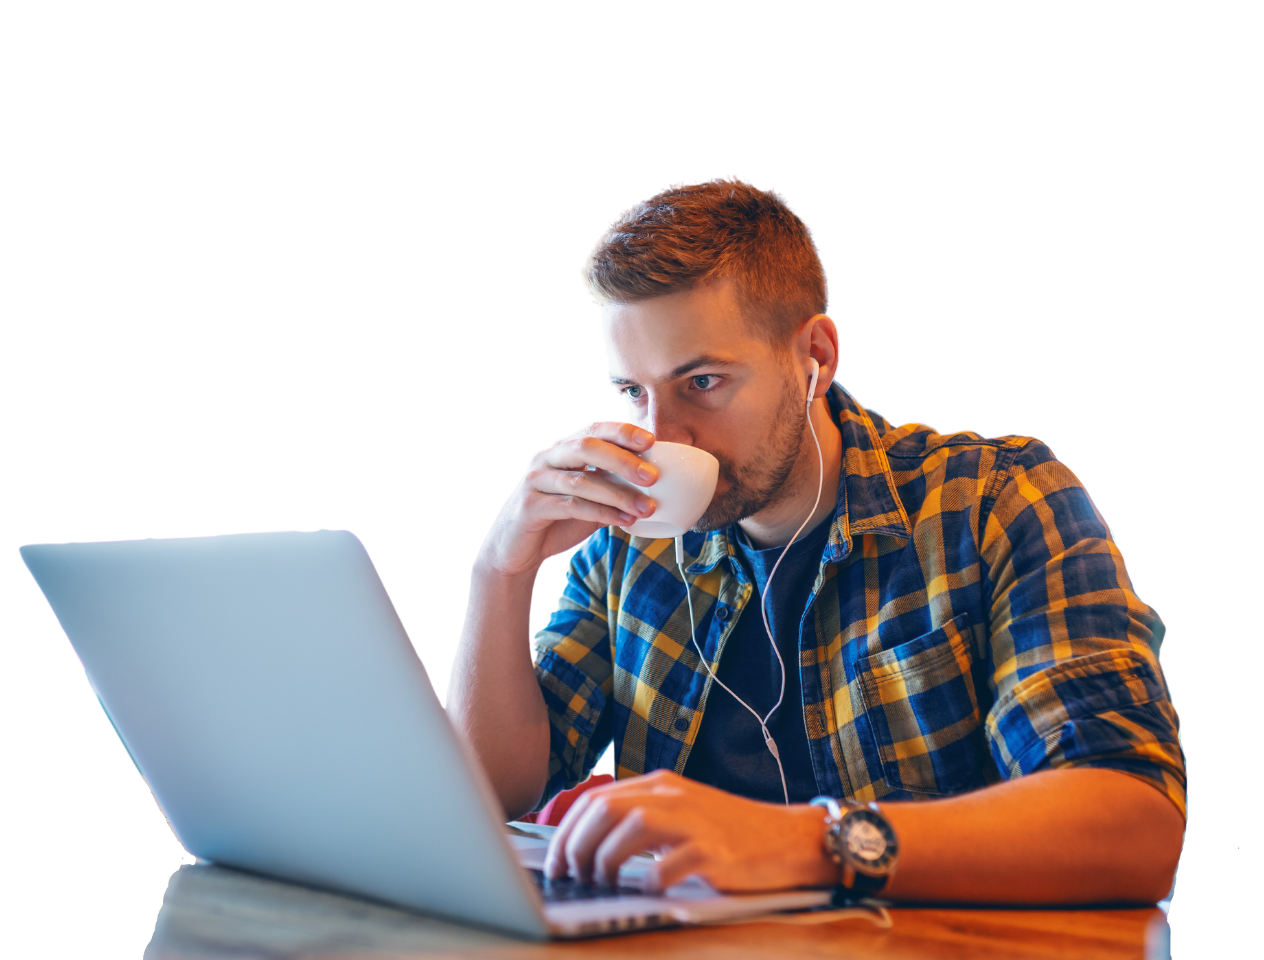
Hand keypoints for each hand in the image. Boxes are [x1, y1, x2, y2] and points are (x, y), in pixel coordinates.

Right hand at [478, 420, 659, 577]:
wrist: (515, 549)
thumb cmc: (556, 520)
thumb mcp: (589, 499)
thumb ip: (611, 487)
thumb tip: (654, 485)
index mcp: (562, 450)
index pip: (593, 429)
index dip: (622, 432)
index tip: (651, 440)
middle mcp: (546, 459)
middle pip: (587, 447)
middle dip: (623, 459)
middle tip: (652, 476)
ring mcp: (536, 481)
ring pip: (581, 481)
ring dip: (618, 494)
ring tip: (646, 507)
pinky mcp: (530, 506)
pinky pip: (572, 506)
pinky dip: (602, 512)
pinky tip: (624, 520)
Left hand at [543, 770, 835, 892]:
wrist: (788, 839)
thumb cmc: (729, 833)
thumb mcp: (680, 813)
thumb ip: (640, 819)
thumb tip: (585, 846)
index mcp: (660, 785)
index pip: (595, 799)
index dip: (566, 832)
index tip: (555, 863)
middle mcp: (673, 795)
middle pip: (605, 809)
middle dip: (576, 846)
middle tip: (572, 876)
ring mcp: (695, 821)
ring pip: (630, 828)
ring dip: (606, 860)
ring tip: (603, 883)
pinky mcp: (715, 851)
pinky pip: (669, 865)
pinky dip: (650, 882)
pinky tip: (648, 891)